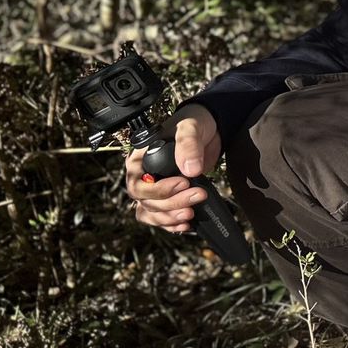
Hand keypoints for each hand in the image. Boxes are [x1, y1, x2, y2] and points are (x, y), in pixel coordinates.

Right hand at [125, 104, 220, 234]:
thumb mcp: (190, 127)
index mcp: (139, 159)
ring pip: (151, 213)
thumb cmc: (193, 123)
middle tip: (198, 195)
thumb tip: (190, 171)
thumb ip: (188, 144)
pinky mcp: (168, 197)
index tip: (184, 183)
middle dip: (171, 204)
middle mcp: (142, 177)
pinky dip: (171, 224)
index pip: (138, 183)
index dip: (159, 189)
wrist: (209, 129)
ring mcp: (154, 189)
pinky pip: (161, 218)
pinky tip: (186, 224)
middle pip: (146, 201)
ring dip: (170, 217)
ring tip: (190, 214)